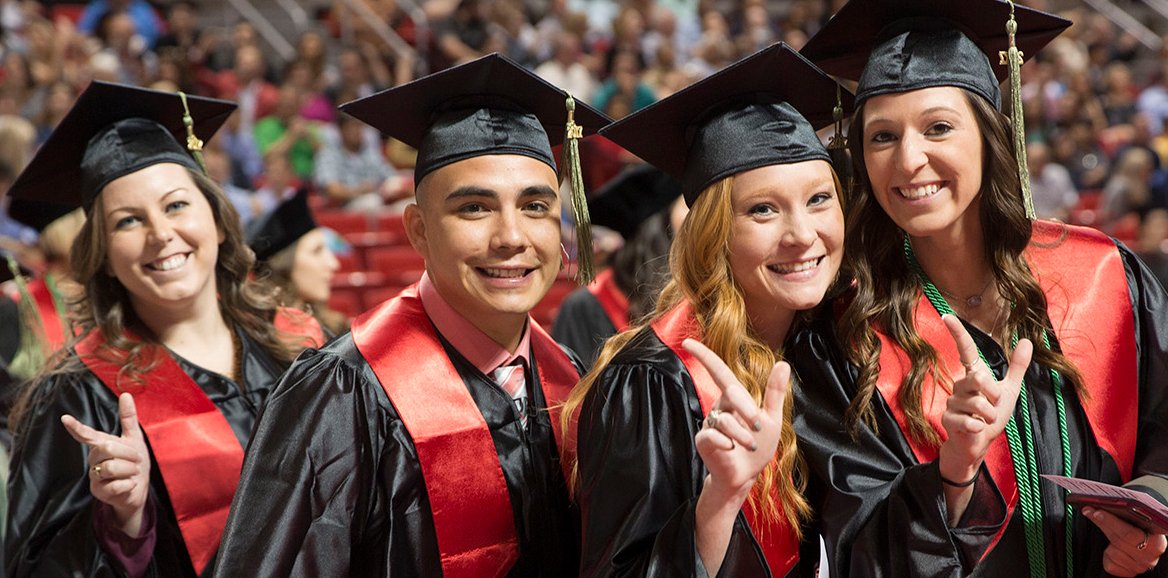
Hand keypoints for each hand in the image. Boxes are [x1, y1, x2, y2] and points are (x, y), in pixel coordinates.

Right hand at [61, 393, 150, 536]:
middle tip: (136, 460)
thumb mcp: (134, 439)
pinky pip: (116, 485)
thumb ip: (128, 418)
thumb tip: (126, 394)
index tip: (65, 418)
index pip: (86, 434)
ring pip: (111, 467)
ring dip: (130, 469)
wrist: (139, 489)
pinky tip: (129, 484)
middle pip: (107, 448)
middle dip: (128, 453)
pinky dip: (129, 484)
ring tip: (132, 472)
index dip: (76, 427)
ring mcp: (94, 476)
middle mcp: (93, 459)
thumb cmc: (134, 463)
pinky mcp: (98, 492)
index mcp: (101, 444)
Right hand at [684, 339, 787, 499]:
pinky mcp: (703, 440)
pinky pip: (715, 436)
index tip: (687, 341)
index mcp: (733, 399)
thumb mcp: (772, 419)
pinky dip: (728, 444)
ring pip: (726, 419)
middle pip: (730, 393)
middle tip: (758, 428)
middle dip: (748, 410)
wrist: (746, 476)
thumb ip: (774, 393)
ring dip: (743, 435)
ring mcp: (709, 424)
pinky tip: (731, 450)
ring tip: (750, 446)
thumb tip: (783, 363)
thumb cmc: (758, 448)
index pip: (718, 371)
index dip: (703, 355)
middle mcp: (718, 407)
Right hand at [937, 314, 1031, 484]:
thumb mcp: (1009, 391)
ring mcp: (952, 402)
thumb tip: (1027, 341)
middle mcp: (959, 385)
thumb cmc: (991, 417)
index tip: (948, 316)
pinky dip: (978, 428)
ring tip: (985, 422)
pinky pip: (968, 420)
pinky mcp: (948, 419)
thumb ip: (1017, 367)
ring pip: (976, 402)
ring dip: (989, 415)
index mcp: (973, 375)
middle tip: (995, 406)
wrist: (978, 444)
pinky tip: (976, 430)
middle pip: (977, 378)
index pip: (964, 349)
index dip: (957, 332)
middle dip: (993, 394)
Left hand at [1084, 507, 1165, 575]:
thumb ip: (1125, 514)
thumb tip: (1098, 505)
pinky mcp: (1128, 574)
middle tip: (1089, 512)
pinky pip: (1110, 564)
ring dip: (1108, 543)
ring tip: (1111, 536)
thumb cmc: (1140, 530)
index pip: (1131, 533)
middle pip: (1119, 541)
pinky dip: (1107, 556)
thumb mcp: (1139, 522)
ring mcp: (1140, 567)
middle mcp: (1151, 557)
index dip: (1112, 522)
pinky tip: (1112, 549)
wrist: (1145, 544)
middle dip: (1103, 525)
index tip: (1097, 511)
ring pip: (1113, 553)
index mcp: (1157, 542)